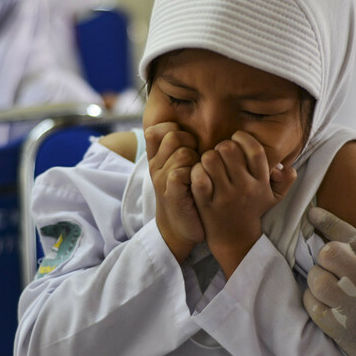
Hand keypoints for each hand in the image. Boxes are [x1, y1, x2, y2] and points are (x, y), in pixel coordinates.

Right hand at [145, 122, 203, 261]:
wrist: (179, 230)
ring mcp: (161, 180)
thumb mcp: (179, 169)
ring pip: (182, 153)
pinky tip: (199, 185)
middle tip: (197, 160)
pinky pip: (181, 172)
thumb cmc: (187, 196)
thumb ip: (180, 149)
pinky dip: (195, 175)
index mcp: (157, 158)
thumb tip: (196, 126)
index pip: (158, 129)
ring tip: (199, 174)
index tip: (188, 143)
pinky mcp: (171, 194)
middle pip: (173, 136)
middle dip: (191, 143)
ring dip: (196, 161)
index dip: (175, 129)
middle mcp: (156, 166)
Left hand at [190, 131, 295, 276]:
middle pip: (228, 149)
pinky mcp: (207, 204)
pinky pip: (198, 178)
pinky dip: (195, 171)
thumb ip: (286, 180)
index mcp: (261, 182)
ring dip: (207, 157)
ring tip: (209, 163)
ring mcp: (225, 196)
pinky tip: (199, 174)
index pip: (254, 150)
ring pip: (210, 159)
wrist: (235, 238)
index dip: (243, 138)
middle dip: (222, 146)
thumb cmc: (252, 209)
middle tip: (220, 154)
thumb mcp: (274, 196)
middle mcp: (244, 188)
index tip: (236, 139)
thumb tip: (286, 167)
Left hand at [303, 208, 355, 355]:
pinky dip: (313, 302)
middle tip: (329, 267)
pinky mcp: (342, 330)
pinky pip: (313, 307)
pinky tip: (322, 304)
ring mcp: (353, 306)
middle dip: (324, 257)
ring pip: (316, 280)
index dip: (326, 221)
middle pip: (328, 253)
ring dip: (316, 280)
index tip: (312, 214)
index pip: (349, 235)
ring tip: (325, 286)